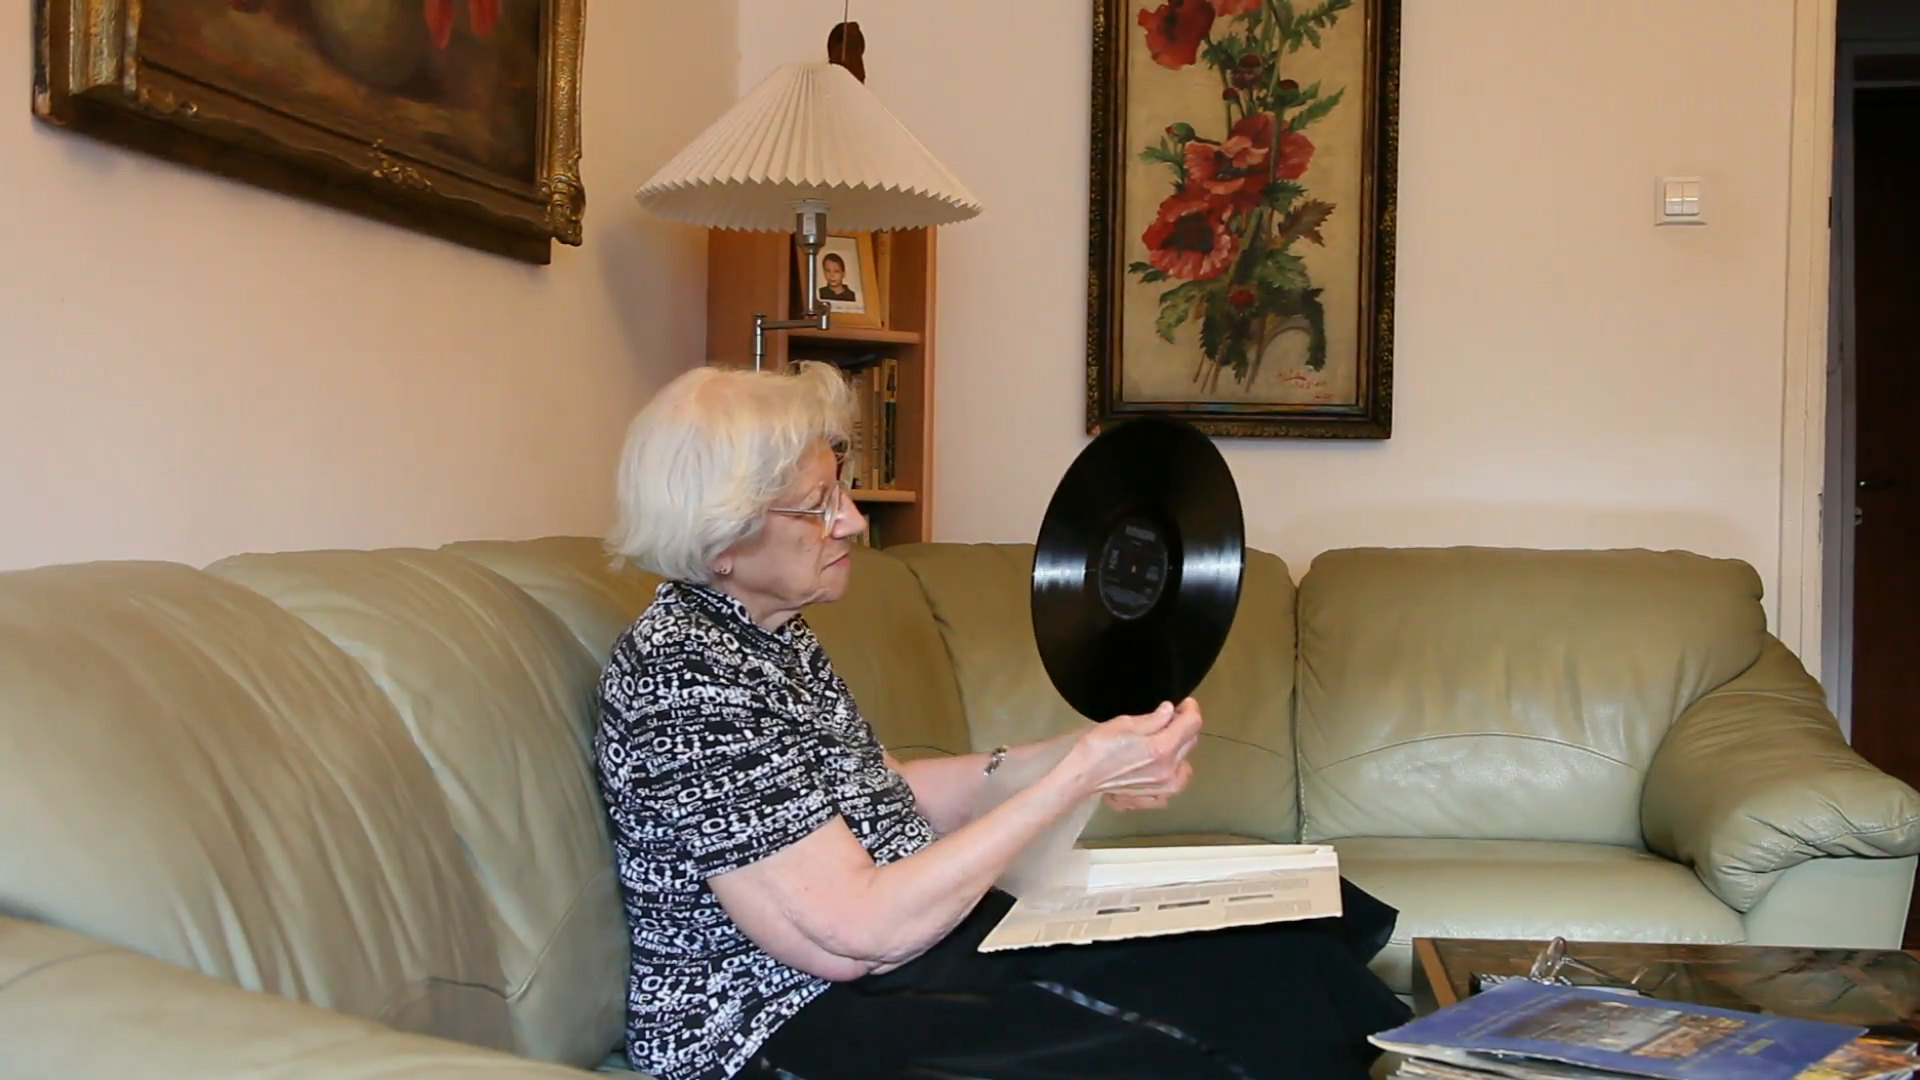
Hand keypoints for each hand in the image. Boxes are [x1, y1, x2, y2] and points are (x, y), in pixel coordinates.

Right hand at [1065, 697, 1201, 809]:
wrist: (1081, 776)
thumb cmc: (1098, 747)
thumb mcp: (1124, 723)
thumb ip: (1153, 718)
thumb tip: (1169, 710)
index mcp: (1162, 748)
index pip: (1192, 724)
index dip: (1190, 708)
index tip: (1183, 702)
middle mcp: (1169, 770)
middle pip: (1191, 743)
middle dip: (1184, 727)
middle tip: (1169, 718)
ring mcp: (1163, 788)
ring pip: (1186, 765)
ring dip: (1180, 752)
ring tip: (1164, 745)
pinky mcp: (1154, 798)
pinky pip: (1174, 786)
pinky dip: (1172, 776)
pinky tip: (1159, 769)